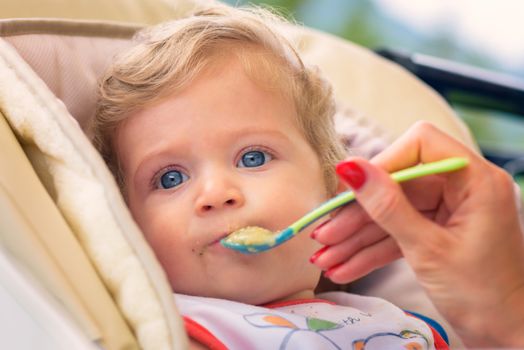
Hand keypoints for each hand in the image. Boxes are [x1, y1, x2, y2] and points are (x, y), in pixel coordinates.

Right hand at [310, 121, 523, 346]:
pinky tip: (344, 267)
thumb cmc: (482, 296)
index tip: (350, 188)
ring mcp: (448, 212)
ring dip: (358, 237)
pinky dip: (372, 251)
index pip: (420, 145)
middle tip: (324, 234)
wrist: (508, 337)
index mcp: (475, 179)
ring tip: (325, 258)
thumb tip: (349, 167)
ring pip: (392, 213)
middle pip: (397, 185)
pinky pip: (398, 233)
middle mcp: (462, 189)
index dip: (383, 163)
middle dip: (358, 215)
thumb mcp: (428, 249)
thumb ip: (387, 206)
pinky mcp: (437, 233)